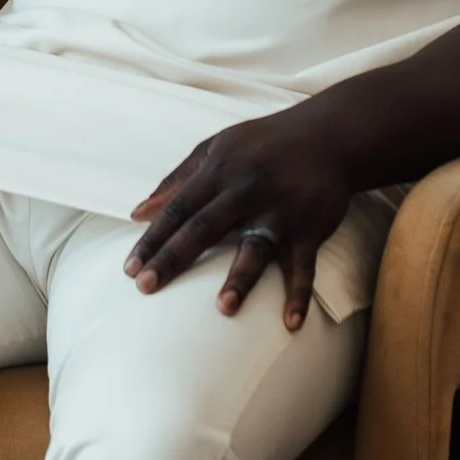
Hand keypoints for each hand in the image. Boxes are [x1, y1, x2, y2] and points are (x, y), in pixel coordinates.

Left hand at [125, 106, 357, 328]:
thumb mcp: (217, 148)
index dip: (153, 238)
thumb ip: (178, 179)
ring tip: (224, 308)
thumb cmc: (264, 144)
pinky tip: (290, 322)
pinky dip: (300, 294)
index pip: (179, 208)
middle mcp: (247, 190)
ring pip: (256, 247)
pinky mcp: (310, 227)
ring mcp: (280, 211)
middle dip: (174, 258)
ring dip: (240, 278)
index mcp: (220, 171)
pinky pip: (304, 265)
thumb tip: (138, 211)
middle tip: (147, 287)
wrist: (329, 136)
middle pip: (204, 228)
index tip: (131, 268)